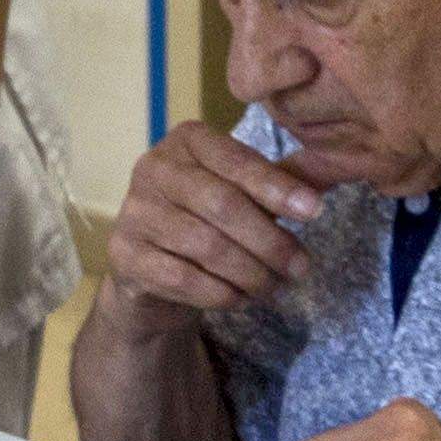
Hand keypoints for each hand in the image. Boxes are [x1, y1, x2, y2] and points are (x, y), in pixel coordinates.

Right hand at [101, 124, 323, 321]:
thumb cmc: (207, 222)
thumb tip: (315, 198)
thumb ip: (275, 190)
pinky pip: (184, 279)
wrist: (152, 272)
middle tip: (301, 268)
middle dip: (270, 241)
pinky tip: (242, 298)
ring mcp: (134, 211)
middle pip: (223, 205)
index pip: (237, 162)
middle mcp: (154, 168)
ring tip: (275, 287)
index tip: (316, 211)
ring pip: (206, 246)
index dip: (278, 187)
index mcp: (187, 141)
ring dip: (251, 273)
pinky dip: (222, 293)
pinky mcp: (124, 255)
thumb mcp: (240, 196)